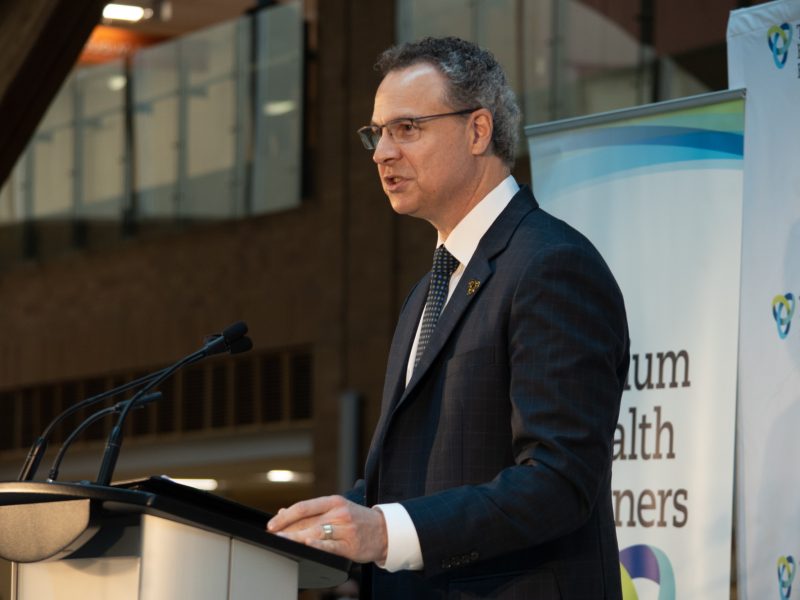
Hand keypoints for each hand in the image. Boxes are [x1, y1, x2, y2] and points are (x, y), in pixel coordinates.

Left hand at [266, 495, 387, 563]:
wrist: (385, 531)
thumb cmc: (357, 520)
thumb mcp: (336, 509)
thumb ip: (311, 512)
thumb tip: (283, 512)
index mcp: (333, 502)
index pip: (304, 507)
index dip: (285, 516)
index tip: (271, 525)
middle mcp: (339, 513)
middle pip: (307, 522)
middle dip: (287, 531)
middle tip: (273, 537)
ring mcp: (345, 529)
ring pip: (316, 533)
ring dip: (297, 538)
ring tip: (283, 542)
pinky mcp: (350, 545)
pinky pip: (331, 546)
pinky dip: (318, 546)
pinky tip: (308, 545)